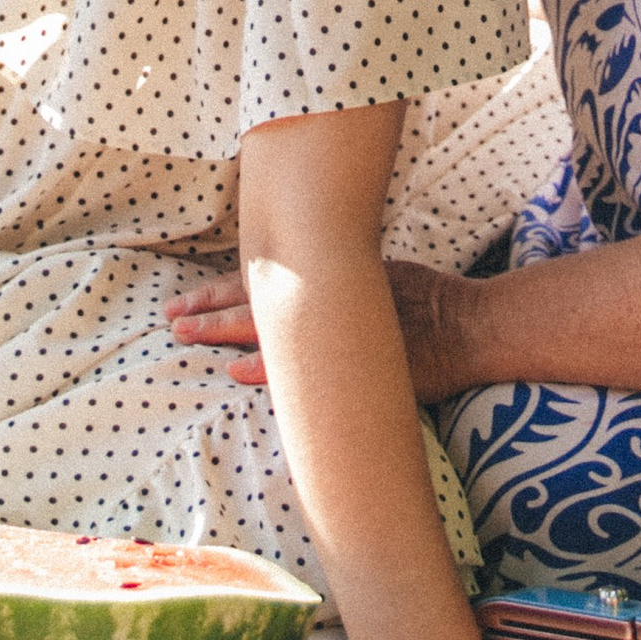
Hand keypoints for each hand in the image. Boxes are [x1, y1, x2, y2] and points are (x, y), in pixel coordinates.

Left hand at [166, 255, 481, 398]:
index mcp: (330, 277)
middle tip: (173, 318)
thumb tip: (301, 268)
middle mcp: (327, 299)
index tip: (186, 302)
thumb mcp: (378, 270)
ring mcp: (336, 332)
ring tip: (190, 336)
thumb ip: (339, 273)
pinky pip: (300, 367)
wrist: (466, 326)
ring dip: (226, 332)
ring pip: (268, 328)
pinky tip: (240, 371)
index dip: (220, 291)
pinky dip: (269, 368)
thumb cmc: (426, 296)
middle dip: (211, 312)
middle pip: (255, 303)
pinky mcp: (348, 362)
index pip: (262, 282)